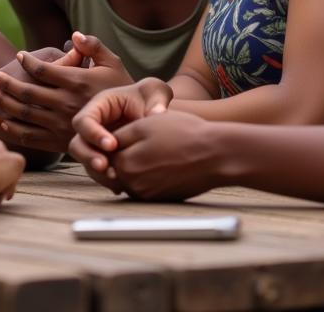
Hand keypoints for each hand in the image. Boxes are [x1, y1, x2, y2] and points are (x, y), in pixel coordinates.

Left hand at [0, 32, 133, 149]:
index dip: (28, 62)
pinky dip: (12, 128)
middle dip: (7, 82)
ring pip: (24, 114)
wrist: (129, 127)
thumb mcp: (113, 62)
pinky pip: (30, 136)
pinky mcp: (58, 142)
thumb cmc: (122, 89)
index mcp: (77, 81)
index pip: (44, 70)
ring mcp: (60, 124)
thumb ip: (94, 46)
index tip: (18, 56)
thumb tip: (74, 35)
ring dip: (3, 102)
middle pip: (27, 92)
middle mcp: (65, 103)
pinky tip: (1, 119)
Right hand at [68, 77, 172, 187]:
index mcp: (100, 106)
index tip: (112, 145)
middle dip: (88, 157)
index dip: (93, 133)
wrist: (154, 112)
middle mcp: (93, 126)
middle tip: (105, 166)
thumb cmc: (151, 97)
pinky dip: (106, 180)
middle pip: (77, 143)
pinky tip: (121, 186)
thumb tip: (157, 114)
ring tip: (116, 179)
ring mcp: (96, 144)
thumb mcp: (156, 91)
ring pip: (85, 161)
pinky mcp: (104, 158)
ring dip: (97, 172)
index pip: (84, 120)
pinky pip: (98, 172)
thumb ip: (157, 100)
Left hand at [101, 111, 221, 200]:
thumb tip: (108, 145)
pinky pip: (146, 187)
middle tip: (148, 141)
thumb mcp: (146, 124)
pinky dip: (150, 176)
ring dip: (138, 166)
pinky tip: (166, 163)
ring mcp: (147, 194)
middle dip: (127, 154)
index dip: (116, 139)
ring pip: (132, 177)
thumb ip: (121, 136)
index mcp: (126, 163)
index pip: (108, 152)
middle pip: (119, 167)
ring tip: (159, 151)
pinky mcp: (160, 200)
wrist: (215, 155)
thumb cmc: (183, 133)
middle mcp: (133, 183)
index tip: (131, 133)